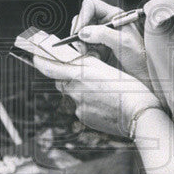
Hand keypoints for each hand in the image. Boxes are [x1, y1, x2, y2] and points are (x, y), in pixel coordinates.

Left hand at [29, 50, 160, 138]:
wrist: (139, 115)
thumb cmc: (130, 88)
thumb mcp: (107, 68)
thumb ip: (86, 63)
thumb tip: (75, 59)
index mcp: (80, 74)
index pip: (48, 66)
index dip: (39, 59)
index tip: (34, 54)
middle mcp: (74, 91)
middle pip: (60, 80)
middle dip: (67, 75)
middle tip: (82, 71)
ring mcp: (78, 106)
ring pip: (72, 94)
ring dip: (80, 89)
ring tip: (101, 89)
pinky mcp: (84, 119)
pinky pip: (80, 107)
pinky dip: (89, 102)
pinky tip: (105, 101)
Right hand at [71, 0, 150, 87]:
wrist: (142, 73)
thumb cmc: (139, 56)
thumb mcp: (124, 43)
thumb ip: (103, 34)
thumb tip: (83, 32)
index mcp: (114, 15)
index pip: (91, 6)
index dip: (83, 16)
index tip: (79, 32)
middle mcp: (105, 22)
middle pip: (83, 19)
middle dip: (79, 32)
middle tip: (81, 47)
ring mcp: (101, 35)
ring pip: (81, 33)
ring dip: (81, 44)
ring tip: (89, 54)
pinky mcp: (97, 47)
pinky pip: (83, 45)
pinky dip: (84, 52)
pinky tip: (93, 58)